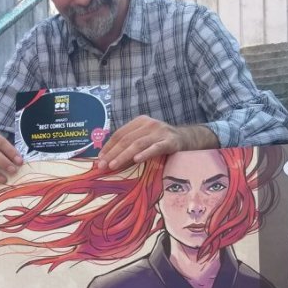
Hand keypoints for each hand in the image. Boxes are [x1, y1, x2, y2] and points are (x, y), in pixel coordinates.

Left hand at [97, 116, 217, 170]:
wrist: (189, 139)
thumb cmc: (163, 141)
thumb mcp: (146, 137)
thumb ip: (131, 143)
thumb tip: (108, 158)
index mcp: (140, 121)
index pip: (120, 134)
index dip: (108, 147)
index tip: (99, 159)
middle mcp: (149, 124)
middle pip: (126, 139)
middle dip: (112, 153)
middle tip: (102, 166)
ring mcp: (160, 132)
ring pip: (138, 144)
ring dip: (123, 155)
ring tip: (113, 165)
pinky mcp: (171, 142)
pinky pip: (156, 148)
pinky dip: (145, 153)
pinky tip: (136, 159)